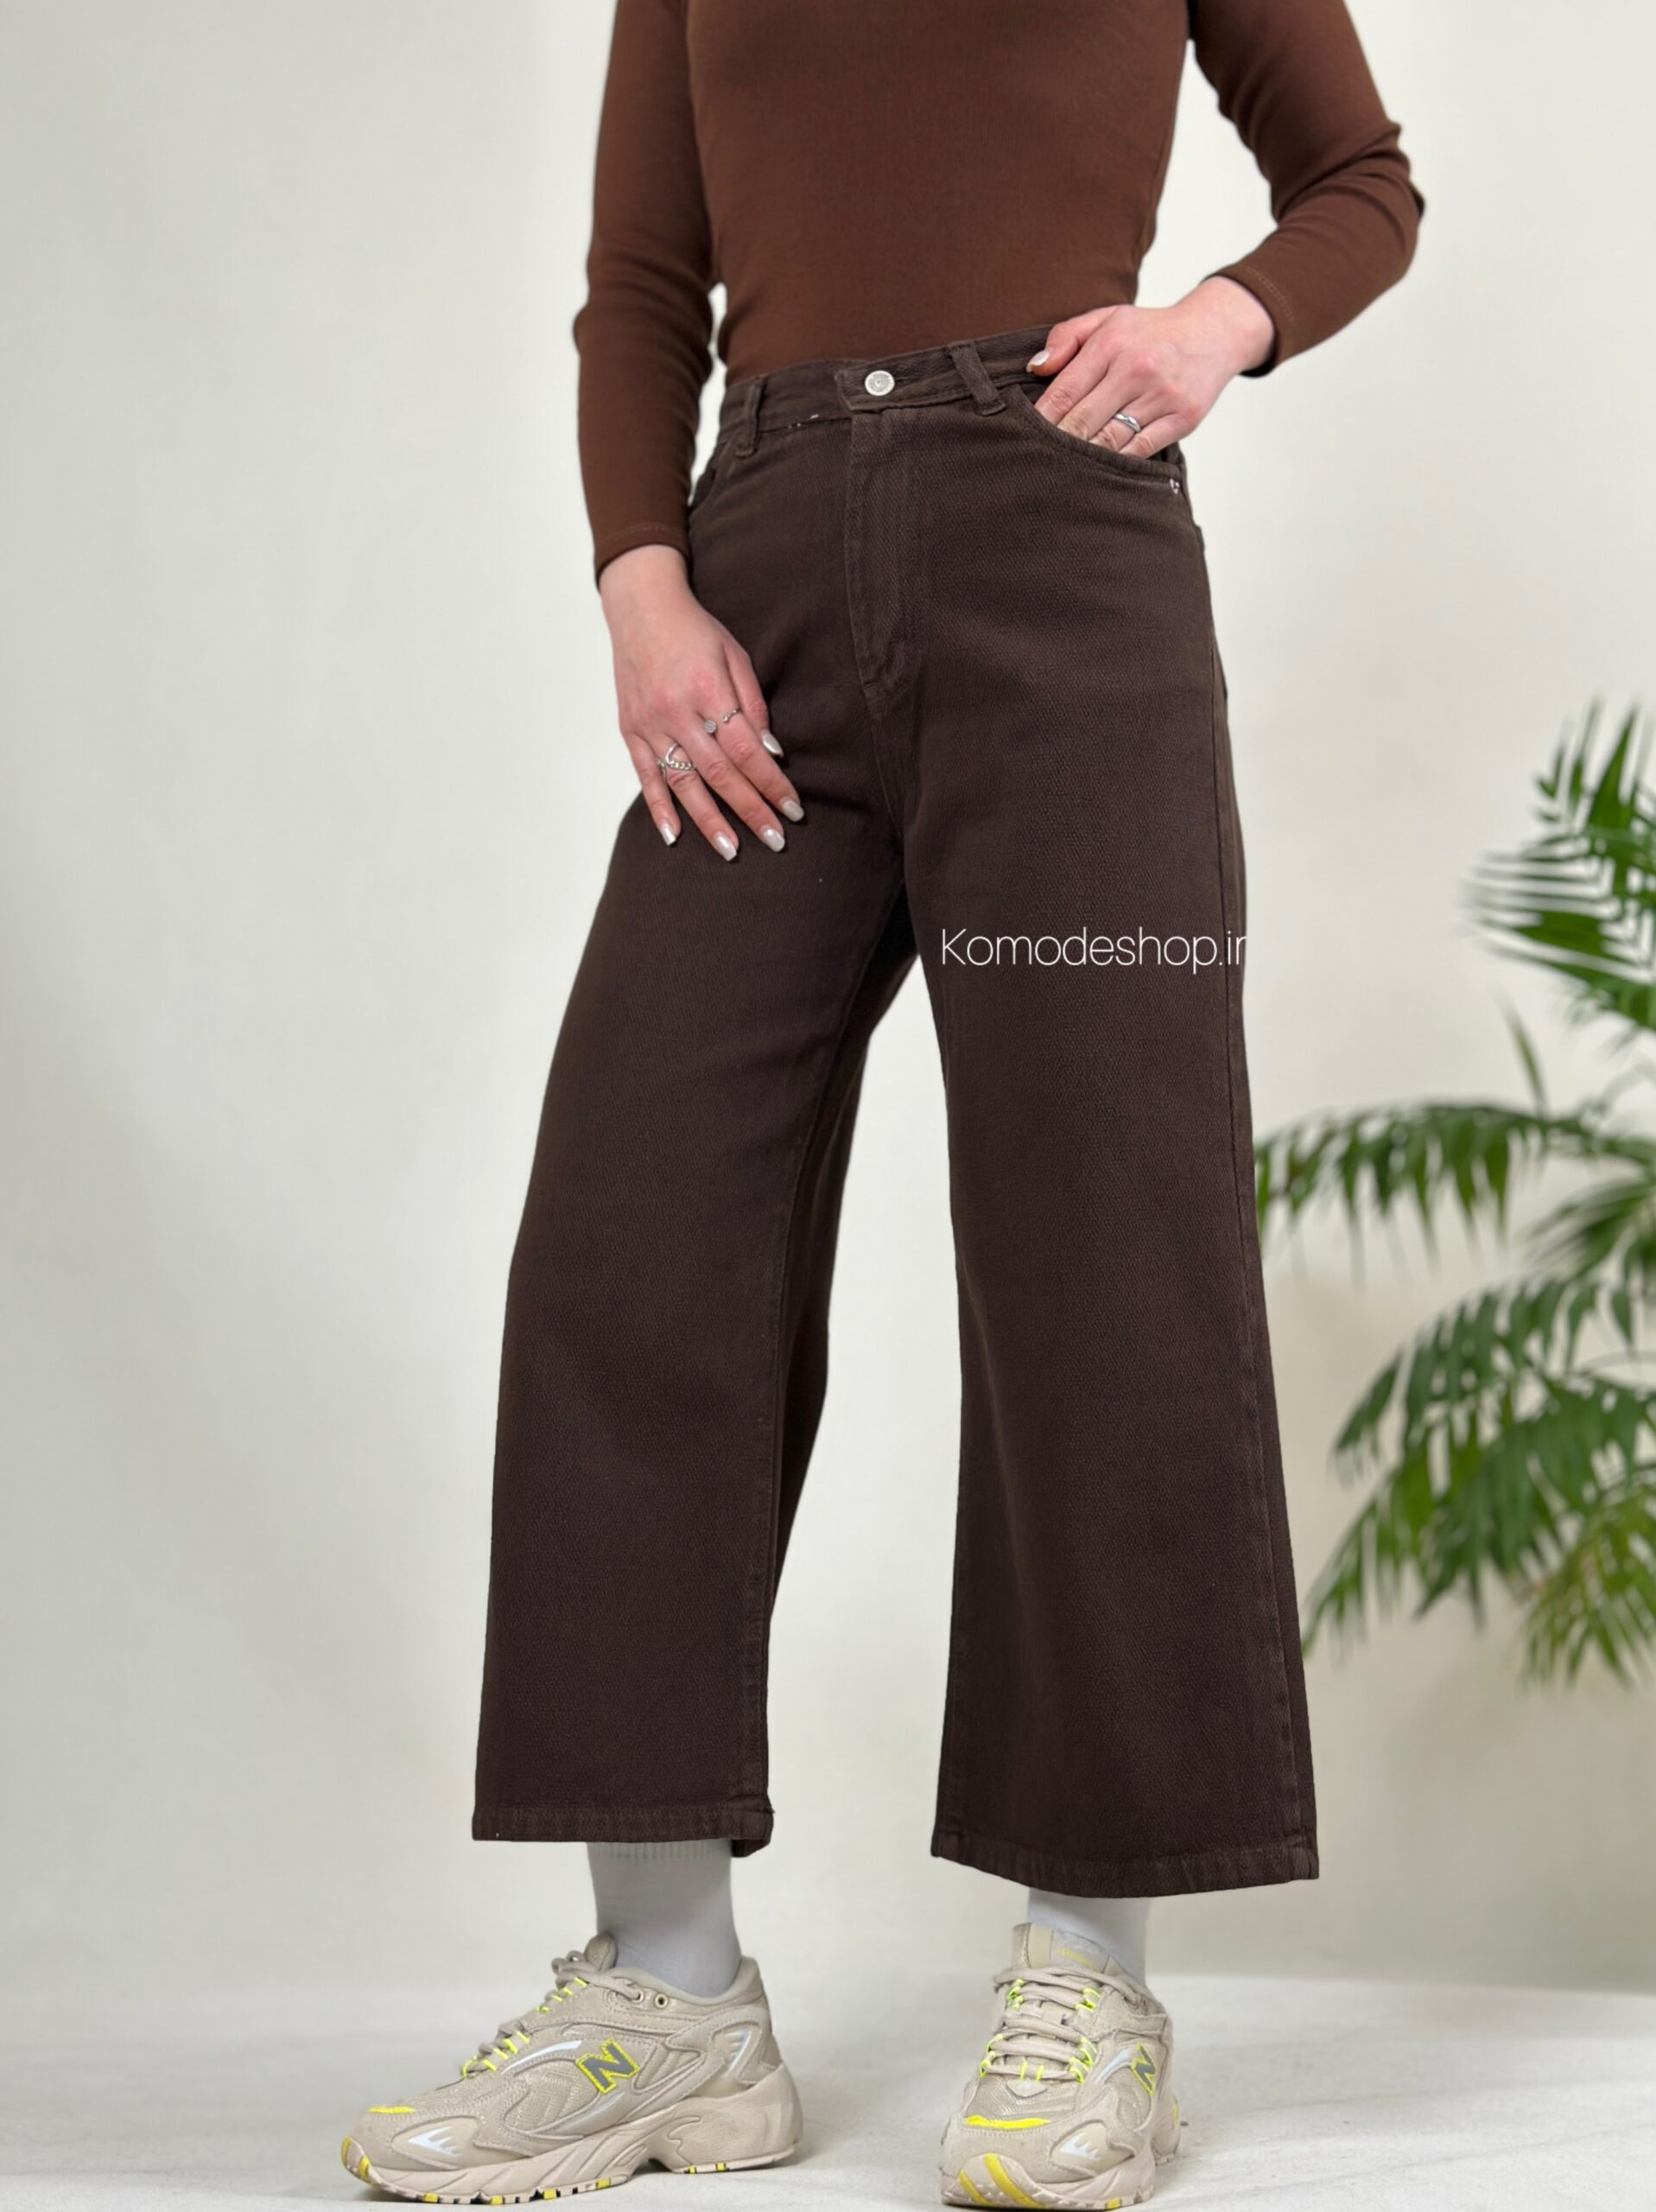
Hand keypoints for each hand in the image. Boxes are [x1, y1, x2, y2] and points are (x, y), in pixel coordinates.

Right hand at [598, 546, 803, 859]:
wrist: (640, 606)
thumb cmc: (695, 631)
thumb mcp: (735, 655)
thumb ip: (753, 705)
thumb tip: (771, 754)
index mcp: (708, 688)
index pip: (747, 750)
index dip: (771, 783)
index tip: (793, 810)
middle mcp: (677, 710)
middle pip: (719, 773)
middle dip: (750, 810)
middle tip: (775, 841)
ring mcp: (649, 722)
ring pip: (682, 781)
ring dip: (708, 821)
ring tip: (731, 850)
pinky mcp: (629, 729)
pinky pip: (644, 775)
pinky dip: (658, 807)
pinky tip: (673, 836)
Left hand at [1027, 278, 1275, 457]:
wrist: (1213, 333)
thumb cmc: (1150, 332)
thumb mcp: (1107, 319)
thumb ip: (1066, 337)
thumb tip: (1035, 368)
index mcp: (1112, 343)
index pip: (1064, 390)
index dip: (1040, 419)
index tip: (1025, 435)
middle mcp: (1136, 368)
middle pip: (1082, 420)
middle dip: (1057, 443)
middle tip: (1038, 459)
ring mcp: (1162, 395)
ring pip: (1110, 439)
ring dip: (1084, 457)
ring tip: (1063, 469)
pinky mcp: (1183, 417)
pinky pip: (1141, 449)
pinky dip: (1117, 461)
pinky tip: (1100, 468)